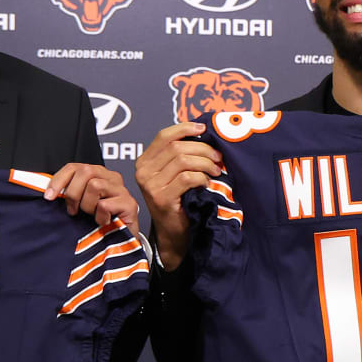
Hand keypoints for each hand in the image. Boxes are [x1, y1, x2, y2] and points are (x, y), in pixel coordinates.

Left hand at [45, 162, 138, 230]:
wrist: (121, 242)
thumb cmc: (99, 221)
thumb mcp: (81, 204)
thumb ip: (70, 193)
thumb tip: (49, 192)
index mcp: (98, 173)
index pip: (74, 167)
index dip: (59, 180)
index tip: (49, 196)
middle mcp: (112, 177)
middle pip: (85, 171)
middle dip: (73, 193)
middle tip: (73, 210)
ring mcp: (122, 190)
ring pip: (95, 185)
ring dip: (88, 206)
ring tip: (92, 216)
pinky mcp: (129, 204)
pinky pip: (104, 205)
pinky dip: (99, 217)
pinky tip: (103, 223)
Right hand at [134, 122, 222, 268]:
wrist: (174, 233)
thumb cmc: (178, 200)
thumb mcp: (173, 174)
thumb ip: (179, 155)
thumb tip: (202, 133)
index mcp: (144, 161)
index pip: (164, 136)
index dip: (185, 128)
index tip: (204, 129)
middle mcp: (143, 171)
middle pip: (177, 147)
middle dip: (203, 149)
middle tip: (218, 158)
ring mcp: (150, 185)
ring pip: (183, 160)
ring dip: (205, 163)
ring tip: (216, 171)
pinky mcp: (162, 198)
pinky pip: (187, 178)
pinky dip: (202, 178)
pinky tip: (207, 184)